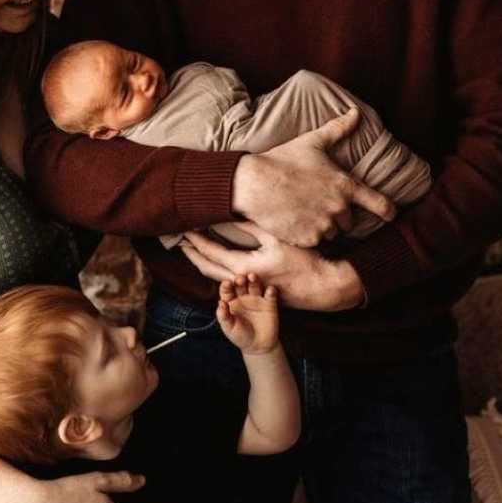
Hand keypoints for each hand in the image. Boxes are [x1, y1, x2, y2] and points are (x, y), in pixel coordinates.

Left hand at [182, 225, 363, 311]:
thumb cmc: (305, 262)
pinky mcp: (254, 291)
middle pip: (206, 268)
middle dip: (191, 253)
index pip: (211, 253)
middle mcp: (242, 282)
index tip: (183, 227)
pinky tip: (214, 259)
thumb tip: (231, 211)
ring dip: (201, 262)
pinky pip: (227, 280)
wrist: (324, 287)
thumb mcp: (277, 239)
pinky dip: (216, 269)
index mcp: (244, 268)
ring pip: (216, 277)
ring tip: (190, 248)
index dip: (195, 240)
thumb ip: (252, 226)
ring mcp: (247, 289)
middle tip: (177, 239)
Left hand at [217, 274, 279, 353]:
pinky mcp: (269, 304)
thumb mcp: (229, 328)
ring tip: (252, 277)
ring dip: (254, 280)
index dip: (226, 286)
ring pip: (255, 285)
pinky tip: (269, 290)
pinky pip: (270, 295)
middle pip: (241, 284)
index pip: (227, 290)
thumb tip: (220, 303)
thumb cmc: (240, 336)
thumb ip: (224, 316)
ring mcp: (257, 299)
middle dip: (240, 279)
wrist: (258, 346)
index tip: (227, 283)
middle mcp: (243, 297)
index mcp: (231, 301)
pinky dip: (271, 291)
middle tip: (240, 279)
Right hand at [231, 108, 395, 246]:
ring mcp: (323, 225)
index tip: (391, 214)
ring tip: (302, 212)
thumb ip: (338, 128)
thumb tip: (356, 112)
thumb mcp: (312, 141)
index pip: (380, 204)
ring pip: (331, 234)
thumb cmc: (282, 160)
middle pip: (349, 222)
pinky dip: (306, 235)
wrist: (253, 183)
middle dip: (337, 215)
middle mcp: (338, 208)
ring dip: (322, 227)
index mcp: (345, 186)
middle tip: (316, 203)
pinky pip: (314, 242)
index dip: (388, 210)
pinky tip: (293, 221)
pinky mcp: (307, 239)